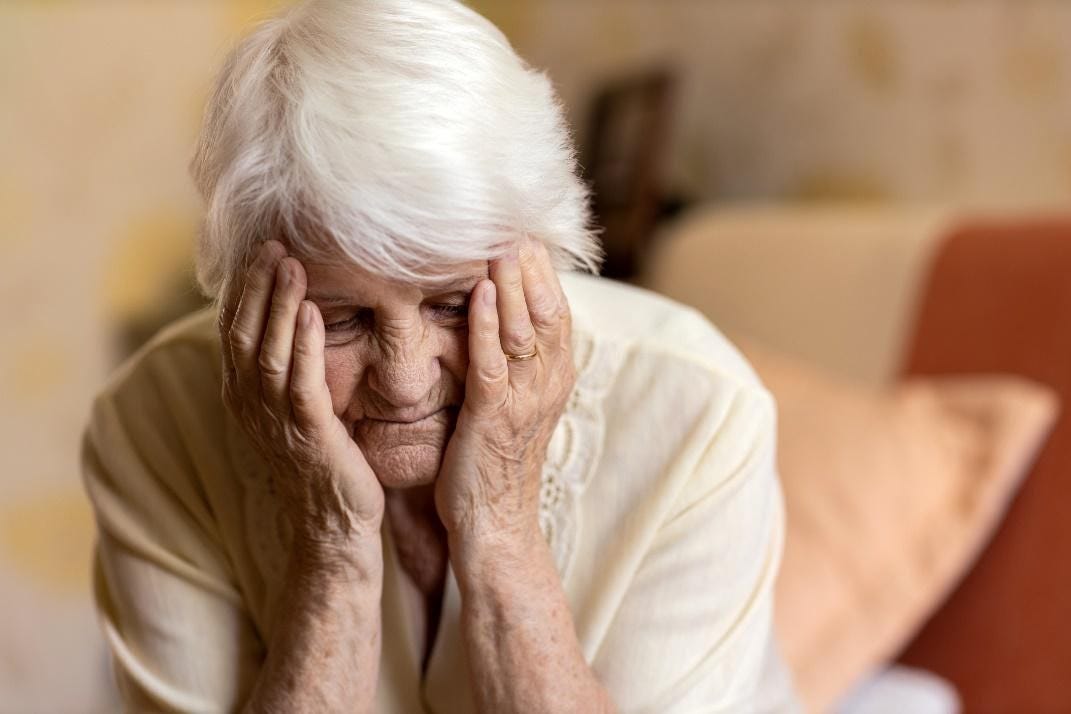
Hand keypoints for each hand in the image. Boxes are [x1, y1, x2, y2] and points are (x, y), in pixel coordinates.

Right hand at [220, 240, 383, 563]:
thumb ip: (290, 370)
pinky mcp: (310, 434)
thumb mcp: (298, 410)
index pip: (233, 331)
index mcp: (245, 397)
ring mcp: (277, 421)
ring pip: (267, 351)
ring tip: (289, 262)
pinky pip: (301, 382)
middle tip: (270, 241)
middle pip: (243, 333)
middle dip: (256, 285)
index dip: (243, 289)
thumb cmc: (323, 464)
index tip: (257, 249)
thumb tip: (297, 320)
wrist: (333, 527)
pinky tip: (310, 312)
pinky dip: (303, 344)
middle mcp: (251, 406)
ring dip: (277, 303)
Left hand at [434, 237, 575, 540]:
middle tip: (513, 221)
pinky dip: (485, 327)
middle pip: (545, 312)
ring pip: (522, 330)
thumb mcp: (516, 403)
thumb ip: (514, 360)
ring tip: (498, 242)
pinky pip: (492, 364)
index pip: (556, 311)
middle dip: (530, 266)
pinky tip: (477, 294)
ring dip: (510, 284)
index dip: (543, 271)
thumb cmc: (497, 461)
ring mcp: (523, 400)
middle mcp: (547, 383)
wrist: (497, 524)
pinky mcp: (493, 416)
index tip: (525, 231)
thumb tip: (497, 315)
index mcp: (554, 377)